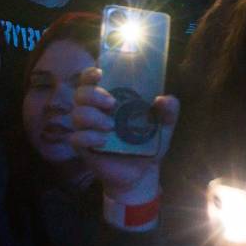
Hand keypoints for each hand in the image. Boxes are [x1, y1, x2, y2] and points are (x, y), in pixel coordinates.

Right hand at [68, 67, 178, 202]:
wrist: (141, 174)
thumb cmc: (149, 143)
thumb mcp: (164, 126)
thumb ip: (169, 111)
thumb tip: (163, 99)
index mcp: (111, 99)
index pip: (92, 80)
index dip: (90, 73)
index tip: (100, 72)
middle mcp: (95, 110)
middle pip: (80, 93)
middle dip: (93, 95)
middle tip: (112, 104)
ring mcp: (87, 129)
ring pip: (77, 114)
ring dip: (92, 116)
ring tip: (111, 126)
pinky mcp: (84, 148)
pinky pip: (75, 138)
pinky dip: (89, 137)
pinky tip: (103, 141)